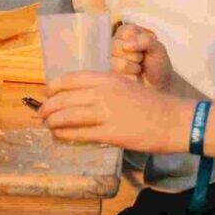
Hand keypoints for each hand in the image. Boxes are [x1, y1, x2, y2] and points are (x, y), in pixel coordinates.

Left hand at [38, 72, 186, 150]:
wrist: (173, 120)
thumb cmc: (150, 103)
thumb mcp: (124, 85)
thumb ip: (102, 88)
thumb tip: (78, 96)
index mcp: (106, 78)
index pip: (70, 79)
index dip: (53, 86)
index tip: (45, 93)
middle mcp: (103, 93)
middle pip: (64, 99)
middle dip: (47, 107)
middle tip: (41, 113)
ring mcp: (106, 114)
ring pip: (68, 116)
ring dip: (53, 122)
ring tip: (48, 125)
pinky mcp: (110, 134)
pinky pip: (80, 134)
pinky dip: (66, 134)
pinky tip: (60, 135)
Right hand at [111, 23, 171, 91]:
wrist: (161, 84)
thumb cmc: (158, 63)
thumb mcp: (158, 48)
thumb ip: (145, 41)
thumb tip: (126, 46)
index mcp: (127, 32)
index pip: (126, 32)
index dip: (138, 41)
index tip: (146, 47)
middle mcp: (116, 44)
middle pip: (117, 47)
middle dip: (136, 56)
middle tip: (143, 59)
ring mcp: (112, 60)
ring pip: (119, 63)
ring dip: (134, 67)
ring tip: (139, 68)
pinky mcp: (112, 74)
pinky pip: (119, 76)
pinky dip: (132, 77)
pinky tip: (135, 76)